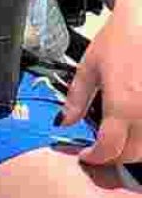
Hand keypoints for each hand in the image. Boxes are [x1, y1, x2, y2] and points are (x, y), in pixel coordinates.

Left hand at [61, 3, 141, 167]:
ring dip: (134, 150)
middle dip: (113, 157)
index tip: (86, 155)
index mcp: (122, 106)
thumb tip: (63, 122)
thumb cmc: (120, 40)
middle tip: (100, 149)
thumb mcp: (89, 67)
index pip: (110, 149)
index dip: (95, 157)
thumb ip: (76, 99)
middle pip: (133, 155)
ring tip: (119, 138)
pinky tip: (136, 126)